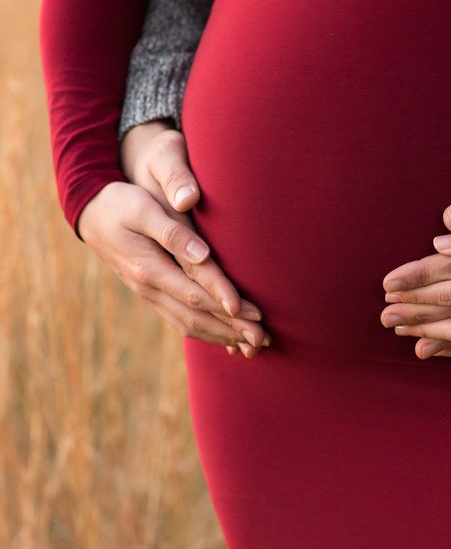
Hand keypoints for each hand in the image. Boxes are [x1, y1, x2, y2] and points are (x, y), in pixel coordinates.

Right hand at [77, 121, 269, 357]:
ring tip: (251, 344)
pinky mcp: (151, 291)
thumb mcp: (144, 209)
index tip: (253, 313)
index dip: (226, 303)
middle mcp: (149, 287)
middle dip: (231, 329)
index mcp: (149, 268)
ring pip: (188, 323)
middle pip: (196, 316)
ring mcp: (148, 293)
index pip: (195, 292)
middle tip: (263, 338)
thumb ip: (173, 232)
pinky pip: (180, 319)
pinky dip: (205, 330)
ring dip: (221, 335)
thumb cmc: (120, 204)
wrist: (89, 212)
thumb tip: (202, 253)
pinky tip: (224, 335)